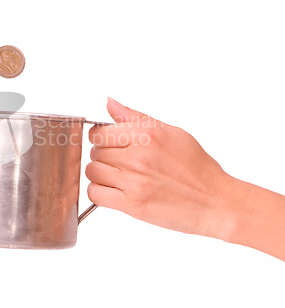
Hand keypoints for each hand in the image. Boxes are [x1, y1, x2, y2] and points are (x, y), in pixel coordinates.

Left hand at [86, 98, 234, 237]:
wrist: (215, 202)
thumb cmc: (197, 168)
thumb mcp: (171, 132)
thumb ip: (135, 117)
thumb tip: (110, 103)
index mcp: (147, 135)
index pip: (99, 132)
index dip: (100, 138)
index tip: (107, 143)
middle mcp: (138, 156)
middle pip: (94, 152)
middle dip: (103, 156)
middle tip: (119, 162)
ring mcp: (134, 180)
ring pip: (92, 171)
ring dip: (99, 174)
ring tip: (117, 176)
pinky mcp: (132, 204)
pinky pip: (95, 193)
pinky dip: (99, 192)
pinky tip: (113, 190)